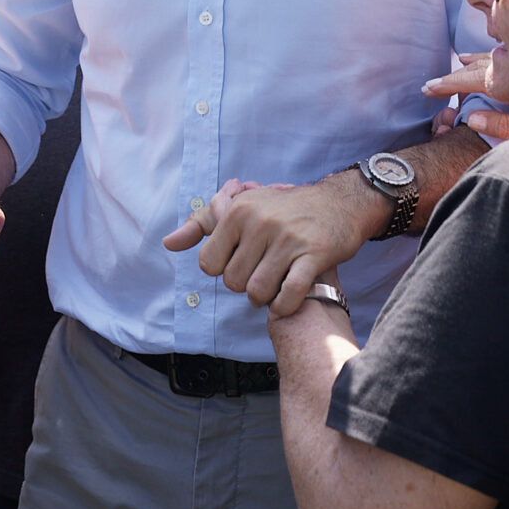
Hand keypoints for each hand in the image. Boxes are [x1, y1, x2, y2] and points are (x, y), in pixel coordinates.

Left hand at [164, 174, 379, 317]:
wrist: (339, 204)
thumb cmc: (283, 209)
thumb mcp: (242, 206)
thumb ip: (202, 225)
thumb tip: (168, 243)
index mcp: (239, 211)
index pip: (208, 263)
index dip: (223, 270)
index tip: (242, 261)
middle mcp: (261, 222)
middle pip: (233, 282)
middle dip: (245, 285)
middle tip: (262, 273)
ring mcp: (288, 239)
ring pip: (257, 292)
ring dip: (265, 298)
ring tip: (275, 285)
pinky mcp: (314, 255)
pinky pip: (288, 296)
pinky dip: (285, 305)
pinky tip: (288, 298)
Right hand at [423, 51, 508, 141]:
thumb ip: (500, 125)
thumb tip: (472, 119)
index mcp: (503, 81)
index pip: (465, 81)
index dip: (445, 85)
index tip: (428, 89)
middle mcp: (507, 62)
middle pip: (473, 69)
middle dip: (453, 77)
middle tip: (433, 85)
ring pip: (487, 57)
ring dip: (470, 64)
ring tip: (459, 63)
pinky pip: (501, 52)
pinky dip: (487, 55)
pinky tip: (483, 56)